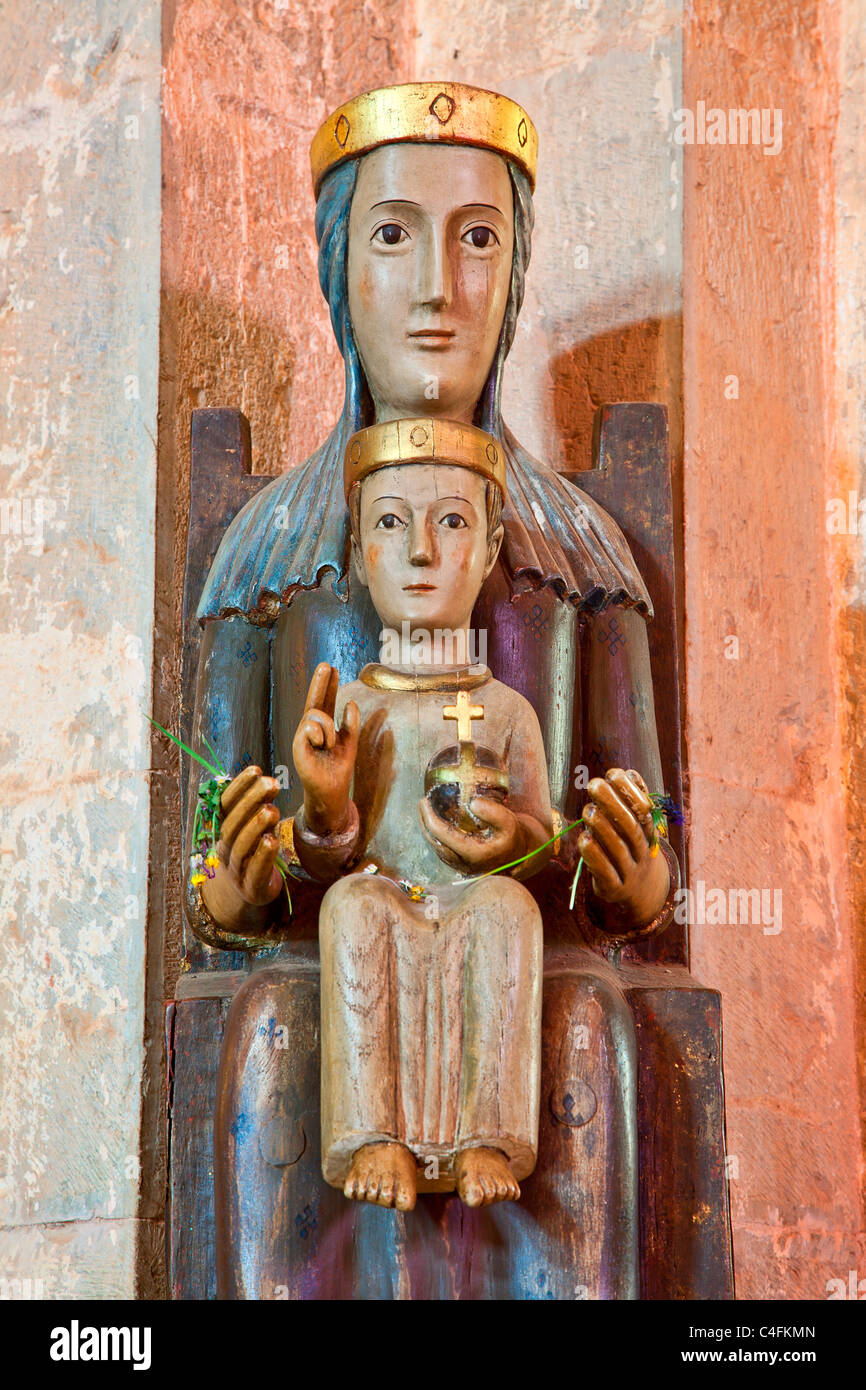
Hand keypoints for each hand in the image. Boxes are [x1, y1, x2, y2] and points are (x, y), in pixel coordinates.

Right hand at [201, 764, 282, 925]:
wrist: (248, 892)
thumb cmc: (254, 852)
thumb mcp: (254, 828)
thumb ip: (257, 809)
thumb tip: (264, 779)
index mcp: (224, 831)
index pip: (226, 805)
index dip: (239, 787)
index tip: (255, 769)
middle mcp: (226, 848)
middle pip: (233, 824)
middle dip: (251, 801)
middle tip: (271, 783)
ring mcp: (236, 869)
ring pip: (240, 846)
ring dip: (255, 826)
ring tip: (272, 810)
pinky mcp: (252, 887)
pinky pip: (254, 871)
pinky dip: (262, 856)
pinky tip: (272, 841)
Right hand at [292, 662, 359, 835]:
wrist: (332, 790)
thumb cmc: (339, 768)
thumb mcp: (350, 742)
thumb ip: (351, 724)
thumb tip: (351, 703)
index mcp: (324, 726)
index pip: (326, 701)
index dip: (329, 685)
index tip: (333, 668)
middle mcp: (311, 728)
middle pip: (315, 699)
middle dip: (320, 681)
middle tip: (326, 664)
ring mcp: (303, 735)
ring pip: (317, 713)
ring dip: (328, 727)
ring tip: (328, 744)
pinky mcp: (298, 744)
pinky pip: (310, 726)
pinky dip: (319, 734)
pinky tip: (320, 745)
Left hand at [418, 796, 524, 874]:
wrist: (518, 856)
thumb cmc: (512, 837)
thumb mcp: (509, 822)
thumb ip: (493, 812)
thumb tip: (472, 803)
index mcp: (472, 853)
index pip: (442, 834)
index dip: (429, 817)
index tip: (424, 801)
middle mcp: (462, 863)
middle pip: (433, 842)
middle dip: (424, 822)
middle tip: (422, 803)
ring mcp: (459, 866)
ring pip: (435, 848)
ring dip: (427, 829)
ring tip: (425, 811)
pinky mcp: (459, 865)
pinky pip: (441, 850)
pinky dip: (435, 836)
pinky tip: (435, 822)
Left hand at [575, 768, 669, 926]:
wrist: (642, 890)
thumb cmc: (630, 847)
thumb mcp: (636, 825)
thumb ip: (632, 801)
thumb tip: (628, 773)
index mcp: (648, 832)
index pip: (644, 809)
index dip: (630, 790)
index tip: (612, 773)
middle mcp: (642, 852)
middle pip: (631, 827)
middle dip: (613, 803)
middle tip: (594, 785)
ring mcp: (629, 872)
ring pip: (618, 849)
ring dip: (602, 827)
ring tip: (588, 811)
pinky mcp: (614, 888)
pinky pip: (606, 873)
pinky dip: (594, 856)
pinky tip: (584, 839)